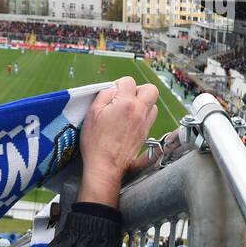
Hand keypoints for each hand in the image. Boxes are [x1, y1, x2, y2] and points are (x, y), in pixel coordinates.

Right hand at [78, 76, 158, 207]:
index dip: (118, 84)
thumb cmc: (96, 141)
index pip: (128, 81)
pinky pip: (151, 117)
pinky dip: (143, 114)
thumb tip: (112, 89)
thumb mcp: (92, 113)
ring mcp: (145, 123)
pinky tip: (131, 120)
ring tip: (128, 109)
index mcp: (126, 103)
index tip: (111, 92)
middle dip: (138, 89)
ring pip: (153, 103)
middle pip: (150, 89)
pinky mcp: (145, 133)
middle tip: (125, 97)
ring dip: (142, 102)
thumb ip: (104, 95)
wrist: (105, 165)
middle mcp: (140, 111)